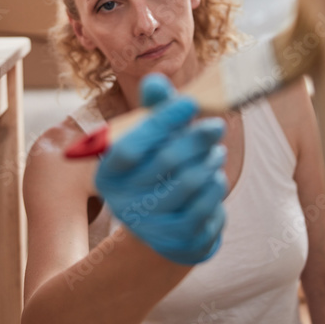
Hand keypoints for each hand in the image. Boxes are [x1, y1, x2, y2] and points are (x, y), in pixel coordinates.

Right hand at [94, 73, 227, 264]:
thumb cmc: (155, 170)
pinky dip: (216, 187)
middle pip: (166, 162)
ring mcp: (150, 226)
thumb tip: (157, 81)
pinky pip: (207, 208)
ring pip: (191, 183)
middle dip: (196, 139)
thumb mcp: (150, 140)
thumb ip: (154, 111)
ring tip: (216, 152)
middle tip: (216, 126)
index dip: (161, 121)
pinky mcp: (178, 242)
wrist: (165, 225)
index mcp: (108, 175)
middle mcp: (122, 203)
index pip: (132, 145)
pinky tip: (215, 177)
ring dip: (210, 161)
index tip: (189, 102)